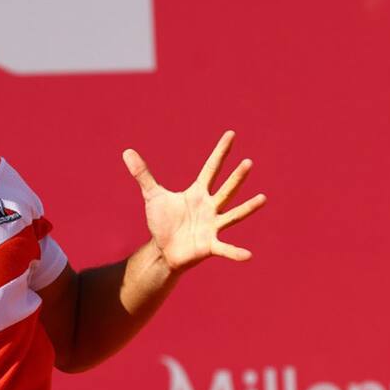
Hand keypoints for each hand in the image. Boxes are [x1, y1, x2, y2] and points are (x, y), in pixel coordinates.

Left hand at [123, 130, 266, 274]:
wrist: (163, 249)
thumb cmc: (163, 221)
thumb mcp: (152, 195)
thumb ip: (142, 174)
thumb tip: (126, 151)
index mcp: (197, 193)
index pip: (211, 168)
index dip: (220, 151)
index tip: (231, 134)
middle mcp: (209, 207)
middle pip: (225, 189)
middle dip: (236, 177)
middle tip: (248, 162)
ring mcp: (212, 225)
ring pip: (233, 214)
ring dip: (247, 208)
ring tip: (262, 199)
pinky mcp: (210, 245)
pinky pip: (225, 248)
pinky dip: (235, 252)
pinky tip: (248, 255)